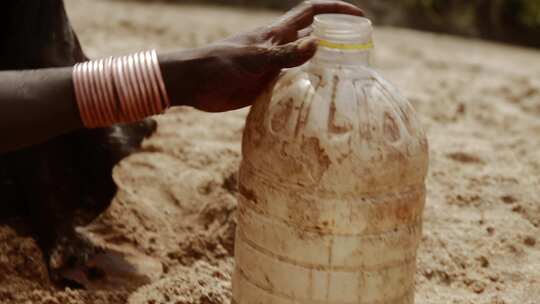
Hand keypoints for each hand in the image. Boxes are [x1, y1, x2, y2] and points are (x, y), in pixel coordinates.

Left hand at [160, 1, 363, 111]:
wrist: (194, 83)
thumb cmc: (219, 64)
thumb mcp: (254, 58)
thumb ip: (284, 54)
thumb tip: (318, 43)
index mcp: (276, 33)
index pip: (311, 12)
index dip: (336, 10)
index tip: (360, 16)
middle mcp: (278, 47)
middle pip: (313, 35)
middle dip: (336, 37)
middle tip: (361, 50)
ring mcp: (273, 66)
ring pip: (305, 61)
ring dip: (323, 64)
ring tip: (347, 76)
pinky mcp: (266, 85)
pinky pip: (292, 83)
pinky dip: (307, 86)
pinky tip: (319, 98)